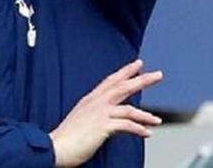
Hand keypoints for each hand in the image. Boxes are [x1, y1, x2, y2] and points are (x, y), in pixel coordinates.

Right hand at [48, 60, 163, 166]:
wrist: (55, 147)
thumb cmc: (67, 137)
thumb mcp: (82, 119)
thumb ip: (95, 114)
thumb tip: (108, 119)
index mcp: (90, 100)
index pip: (111, 81)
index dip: (125, 71)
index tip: (137, 65)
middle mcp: (95, 103)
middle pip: (122, 86)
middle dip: (141, 80)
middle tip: (157, 75)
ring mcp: (99, 113)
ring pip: (128, 108)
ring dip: (145, 114)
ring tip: (157, 120)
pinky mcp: (102, 126)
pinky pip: (126, 125)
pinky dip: (138, 129)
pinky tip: (147, 133)